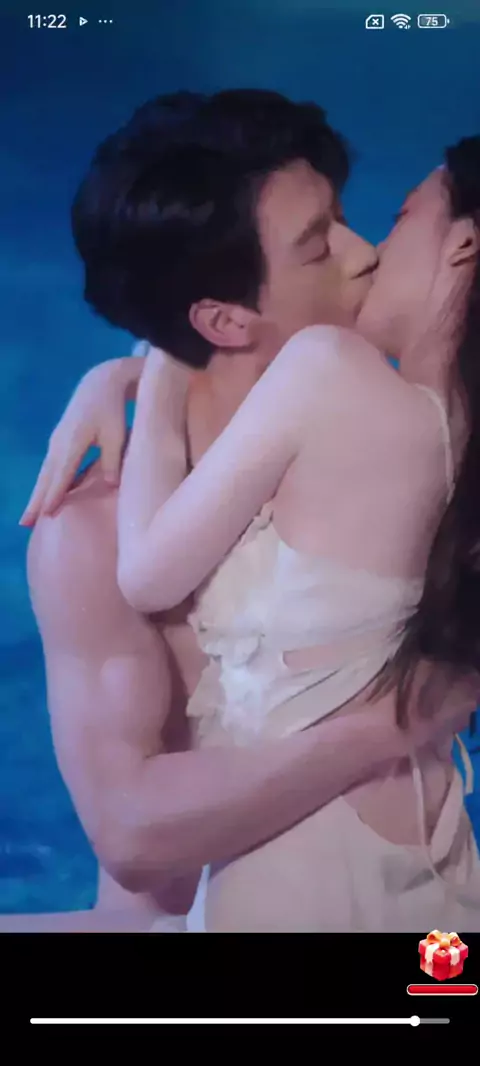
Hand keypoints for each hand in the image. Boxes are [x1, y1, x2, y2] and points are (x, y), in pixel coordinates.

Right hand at [20, 357, 140, 525]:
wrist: (100, 384)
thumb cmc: (113, 409)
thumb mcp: (117, 434)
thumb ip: (113, 460)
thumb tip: (112, 486)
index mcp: (73, 441)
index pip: (63, 474)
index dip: (55, 494)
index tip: (47, 514)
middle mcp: (59, 443)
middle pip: (45, 477)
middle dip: (36, 501)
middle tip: (25, 524)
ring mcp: (55, 442)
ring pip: (44, 474)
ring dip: (36, 495)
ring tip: (28, 518)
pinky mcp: (58, 441)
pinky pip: (48, 468)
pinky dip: (43, 484)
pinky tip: (41, 498)